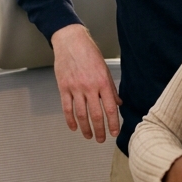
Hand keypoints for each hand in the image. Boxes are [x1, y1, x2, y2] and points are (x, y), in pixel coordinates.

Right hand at [51, 23, 121, 141]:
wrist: (70, 42)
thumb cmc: (89, 53)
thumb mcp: (104, 69)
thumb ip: (111, 88)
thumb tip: (118, 103)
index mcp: (103, 83)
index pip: (110, 108)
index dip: (113, 123)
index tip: (115, 132)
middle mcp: (90, 87)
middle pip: (96, 115)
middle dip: (100, 130)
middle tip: (102, 139)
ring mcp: (75, 88)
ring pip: (81, 114)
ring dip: (86, 128)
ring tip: (88, 136)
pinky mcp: (63, 87)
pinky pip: (66, 108)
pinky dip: (70, 120)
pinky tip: (74, 127)